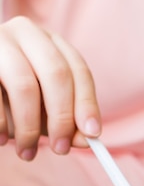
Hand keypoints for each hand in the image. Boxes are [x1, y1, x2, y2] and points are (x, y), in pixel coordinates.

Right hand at [0, 16, 100, 159]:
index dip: (87, 104)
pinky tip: (2, 140)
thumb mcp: (45, 112)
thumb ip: (68, 124)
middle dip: (62, 118)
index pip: (78, 70)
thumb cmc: (15, 101)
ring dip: (30, 128)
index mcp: (51, 43)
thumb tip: (87, 140)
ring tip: (27, 152)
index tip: (92, 135)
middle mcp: (27, 33)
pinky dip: (2, 124)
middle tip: (60, 149)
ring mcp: (0, 41)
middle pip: (56, 74)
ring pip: (25, 86)